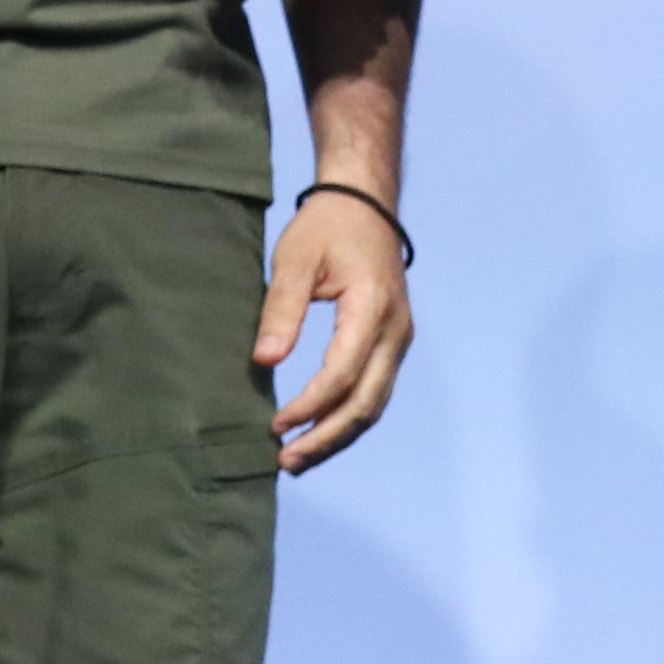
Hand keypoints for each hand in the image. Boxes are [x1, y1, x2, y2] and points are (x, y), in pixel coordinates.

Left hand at [258, 190, 414, 471]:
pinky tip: (319, 432)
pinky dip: (348, 418)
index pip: (342, 374)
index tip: (276, 424)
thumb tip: (265, 362)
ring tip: (298, 458)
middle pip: (365, 403)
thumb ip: (281, 311)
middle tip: (286, 461)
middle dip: (325, 437)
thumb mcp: (294, 259)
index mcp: (372, 309)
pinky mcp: (392, 344)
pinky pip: (375, 392)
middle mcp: (395, 332)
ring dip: (337, 436)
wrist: (365, 203)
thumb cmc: (326, 227)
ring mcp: (399, 340)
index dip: (309, 405)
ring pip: (374, 405)